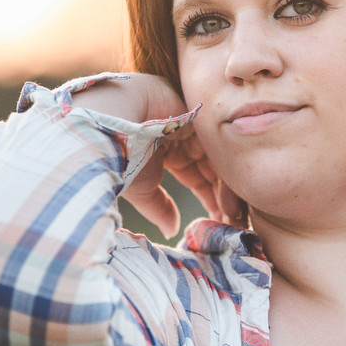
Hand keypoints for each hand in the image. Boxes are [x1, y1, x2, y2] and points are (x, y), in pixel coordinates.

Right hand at [72, 74, 246, 238]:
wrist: (110, 127)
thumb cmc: (119, 158)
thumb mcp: (141, 189)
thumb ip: (160, 207)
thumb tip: (172, 230)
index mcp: (164, 151)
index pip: (195, 175)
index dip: (209, 198)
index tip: (220, 221)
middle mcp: (181, 137)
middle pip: (211, 168)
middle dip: (222, 196)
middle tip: (236, 224)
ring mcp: (193, 125)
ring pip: (218, 159)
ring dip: (227, 191)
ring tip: (234, 217)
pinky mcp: (202, 116)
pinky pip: (220, 148)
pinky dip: (227, 176)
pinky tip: (230, 202)